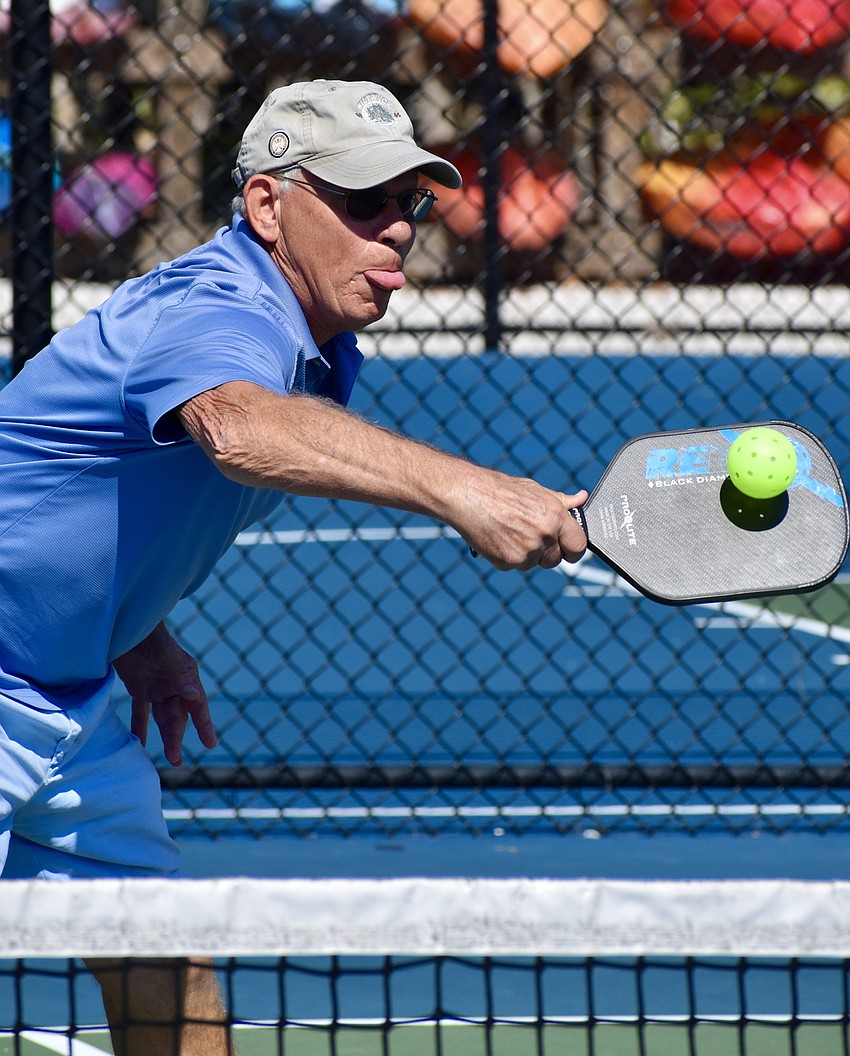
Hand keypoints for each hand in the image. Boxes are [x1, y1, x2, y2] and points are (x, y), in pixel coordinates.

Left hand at [113, 622, 216, 766]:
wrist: (125, 626)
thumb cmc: (149, 637)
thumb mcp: (165, 655)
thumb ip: (180, 676)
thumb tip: (195, 696)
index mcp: (186, 676)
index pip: (197, 705)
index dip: (204, 724)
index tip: (210, 743)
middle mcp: (175, 684)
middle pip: (178, 716)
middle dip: (177, 737)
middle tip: (176, 759)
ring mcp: (157, 687)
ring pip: (163, 717)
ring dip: (165, 736)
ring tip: (168, 758)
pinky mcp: (140, 687)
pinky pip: (142, 712)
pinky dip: (141, 727)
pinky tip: (141, 744)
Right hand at [456, 473, 588, 570]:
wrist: (468, 495)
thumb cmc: (501, 490)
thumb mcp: (535, 490)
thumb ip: (561, 501)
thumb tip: (581, 499)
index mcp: (555, 516)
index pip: (578, 545)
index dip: (574, 550)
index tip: (569, 550)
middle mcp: (544, 535)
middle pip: (556, 559)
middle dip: (547, 552)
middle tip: (529, 536)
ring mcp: (527, 550)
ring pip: (534, 563)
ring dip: (526, 554)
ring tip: (510, 532)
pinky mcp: (508, 562)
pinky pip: (515, 566)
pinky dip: (508, 556)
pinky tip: (499, 538)